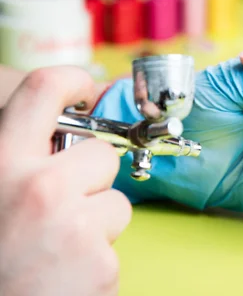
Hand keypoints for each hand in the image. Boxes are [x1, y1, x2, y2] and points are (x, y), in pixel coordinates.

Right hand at [0, 67, 130, 295]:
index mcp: (1, 163)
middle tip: (60, 211)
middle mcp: (39, 187)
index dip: (72, 81)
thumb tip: (60, 134)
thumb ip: (18, 161)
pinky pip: (115, 242)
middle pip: (101, 155)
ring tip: (58, 251)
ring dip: (97, 222)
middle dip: (90, 179)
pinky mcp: (101, 264)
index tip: (84, 88)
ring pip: (117, 201)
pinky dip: (98, 258)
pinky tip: (66, 276)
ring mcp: (75, 225)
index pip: (44, 89)